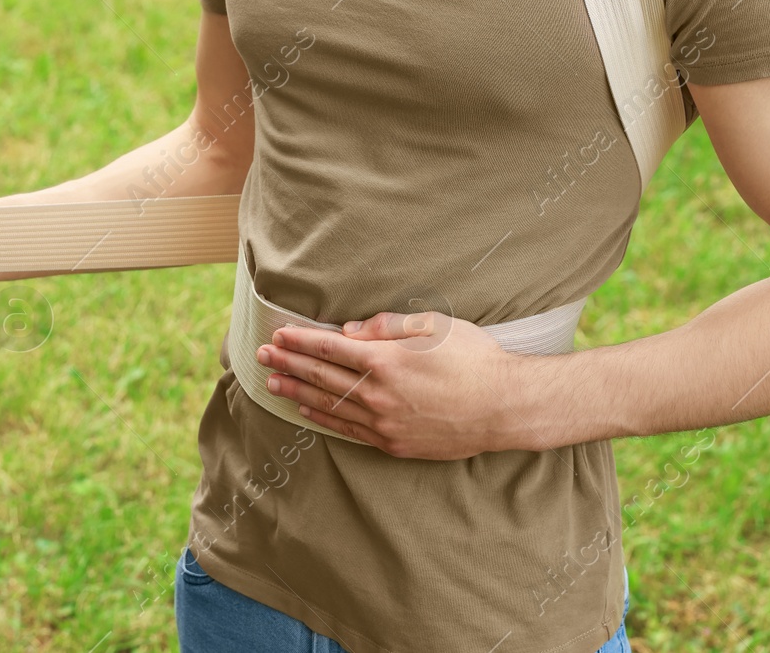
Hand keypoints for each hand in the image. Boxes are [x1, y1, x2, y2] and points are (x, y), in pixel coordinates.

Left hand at [255, 311, 539, 459]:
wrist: (506, 407)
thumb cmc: (475, 358)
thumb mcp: (435, 326)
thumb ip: (387, 326)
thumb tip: (348, 331)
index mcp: (386, 360)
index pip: (329, 348)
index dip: (299, 341)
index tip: (278, 335)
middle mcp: (379, 394)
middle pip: (322, 376)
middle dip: (288, 364)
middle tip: (262, 356)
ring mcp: (385, 422)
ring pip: (329, 405)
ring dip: (297, 393)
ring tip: (273, 384)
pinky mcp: (394, 443)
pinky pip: (349, 431)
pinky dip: (324, 419)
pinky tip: (308, 410)